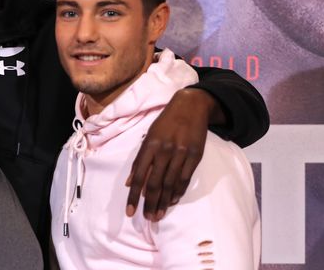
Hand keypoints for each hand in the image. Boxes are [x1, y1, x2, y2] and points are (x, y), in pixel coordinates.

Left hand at [125, 88, 213, 220]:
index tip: (130, 211)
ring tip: (158, 215)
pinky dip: (178, 191)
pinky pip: (185, 178)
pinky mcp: (195, 155)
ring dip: (164, 202)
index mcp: (149, 145)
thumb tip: (128, 183)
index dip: (133, 195)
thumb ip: (139, 160)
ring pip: (170, 184)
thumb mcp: (148, 136)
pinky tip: (173, 200)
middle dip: (150, 203)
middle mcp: (164, 150)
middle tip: (147, 218)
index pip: (139, 176)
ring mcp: (181, 153)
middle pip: (155, 183)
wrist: (191, 106)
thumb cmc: (165, 122)